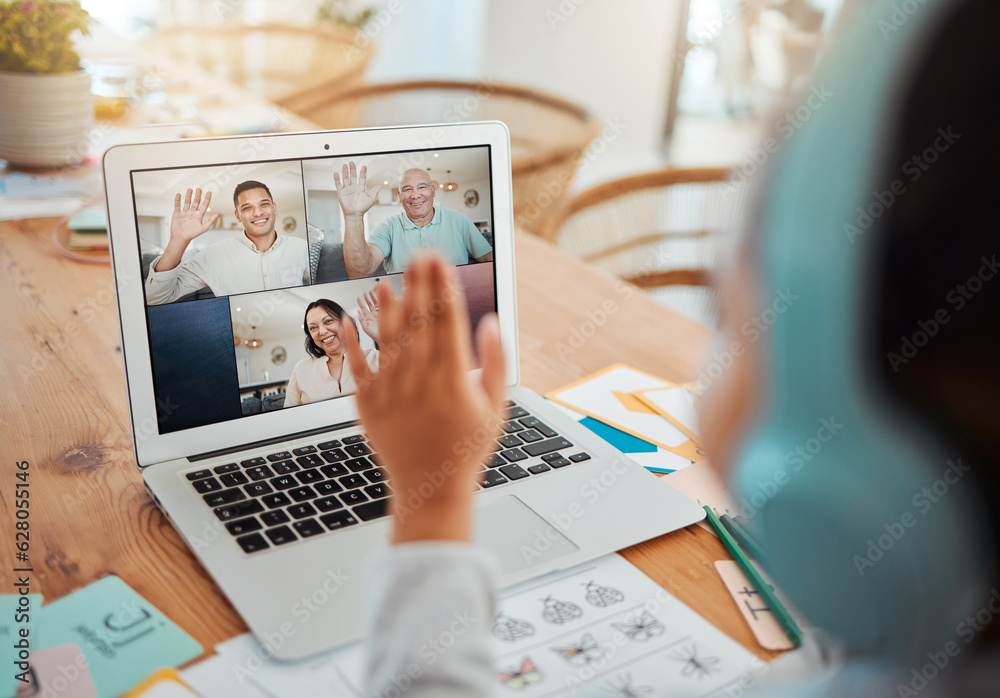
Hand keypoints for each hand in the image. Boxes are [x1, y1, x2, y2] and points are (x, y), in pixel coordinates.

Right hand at [169, 188, 217, 243]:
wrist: (181, 238)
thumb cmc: (192, 234)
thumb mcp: (203, 228)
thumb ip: (210, 221)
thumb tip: (216, 214)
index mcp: (198, 216)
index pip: (204, 205)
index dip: (207, 199)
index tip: (209, 192)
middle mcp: (192, 213)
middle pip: (195, 202)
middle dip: (197, 195)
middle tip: (199, 189)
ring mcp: (184, 213)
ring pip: (187, 202)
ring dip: (188, 196)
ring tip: (190, 189)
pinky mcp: (177, 214)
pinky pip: (177, 205)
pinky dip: (178, 200)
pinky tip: (179, 194)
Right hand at [333, 162, 380, 217]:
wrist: (355, 215)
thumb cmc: (362, 208)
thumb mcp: (371, 200)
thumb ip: (375, 192)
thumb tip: (379, 186)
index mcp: (361, 188)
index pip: (362, 178)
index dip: (363, 172)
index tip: (364, 167)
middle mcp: (354, 187)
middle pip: (353, 176)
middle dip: (353, 169)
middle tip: (352, 163)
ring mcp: (347, 189)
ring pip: (346, 178)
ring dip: (345, 172)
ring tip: (345, 165)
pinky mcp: (341, 192)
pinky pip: (338, 184)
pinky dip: (337, 179)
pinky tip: (336, 174)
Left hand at [345, 255, 504, 542]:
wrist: (431, 489)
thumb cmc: (467, 448)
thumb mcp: (496, 407)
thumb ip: (497, 362)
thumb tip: (491, 323)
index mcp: (454, 378)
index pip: (447, 320)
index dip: (443, 286)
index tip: (440, 261)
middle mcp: (420, 380)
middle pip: (418, 321)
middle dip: (419, 284)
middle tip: (419, 255)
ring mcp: (391, 392)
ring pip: (388, 338)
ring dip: (388, 306)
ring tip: (389, 280)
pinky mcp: (368, 405)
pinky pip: (359, 367)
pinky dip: (355, 342)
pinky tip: (353, 318)